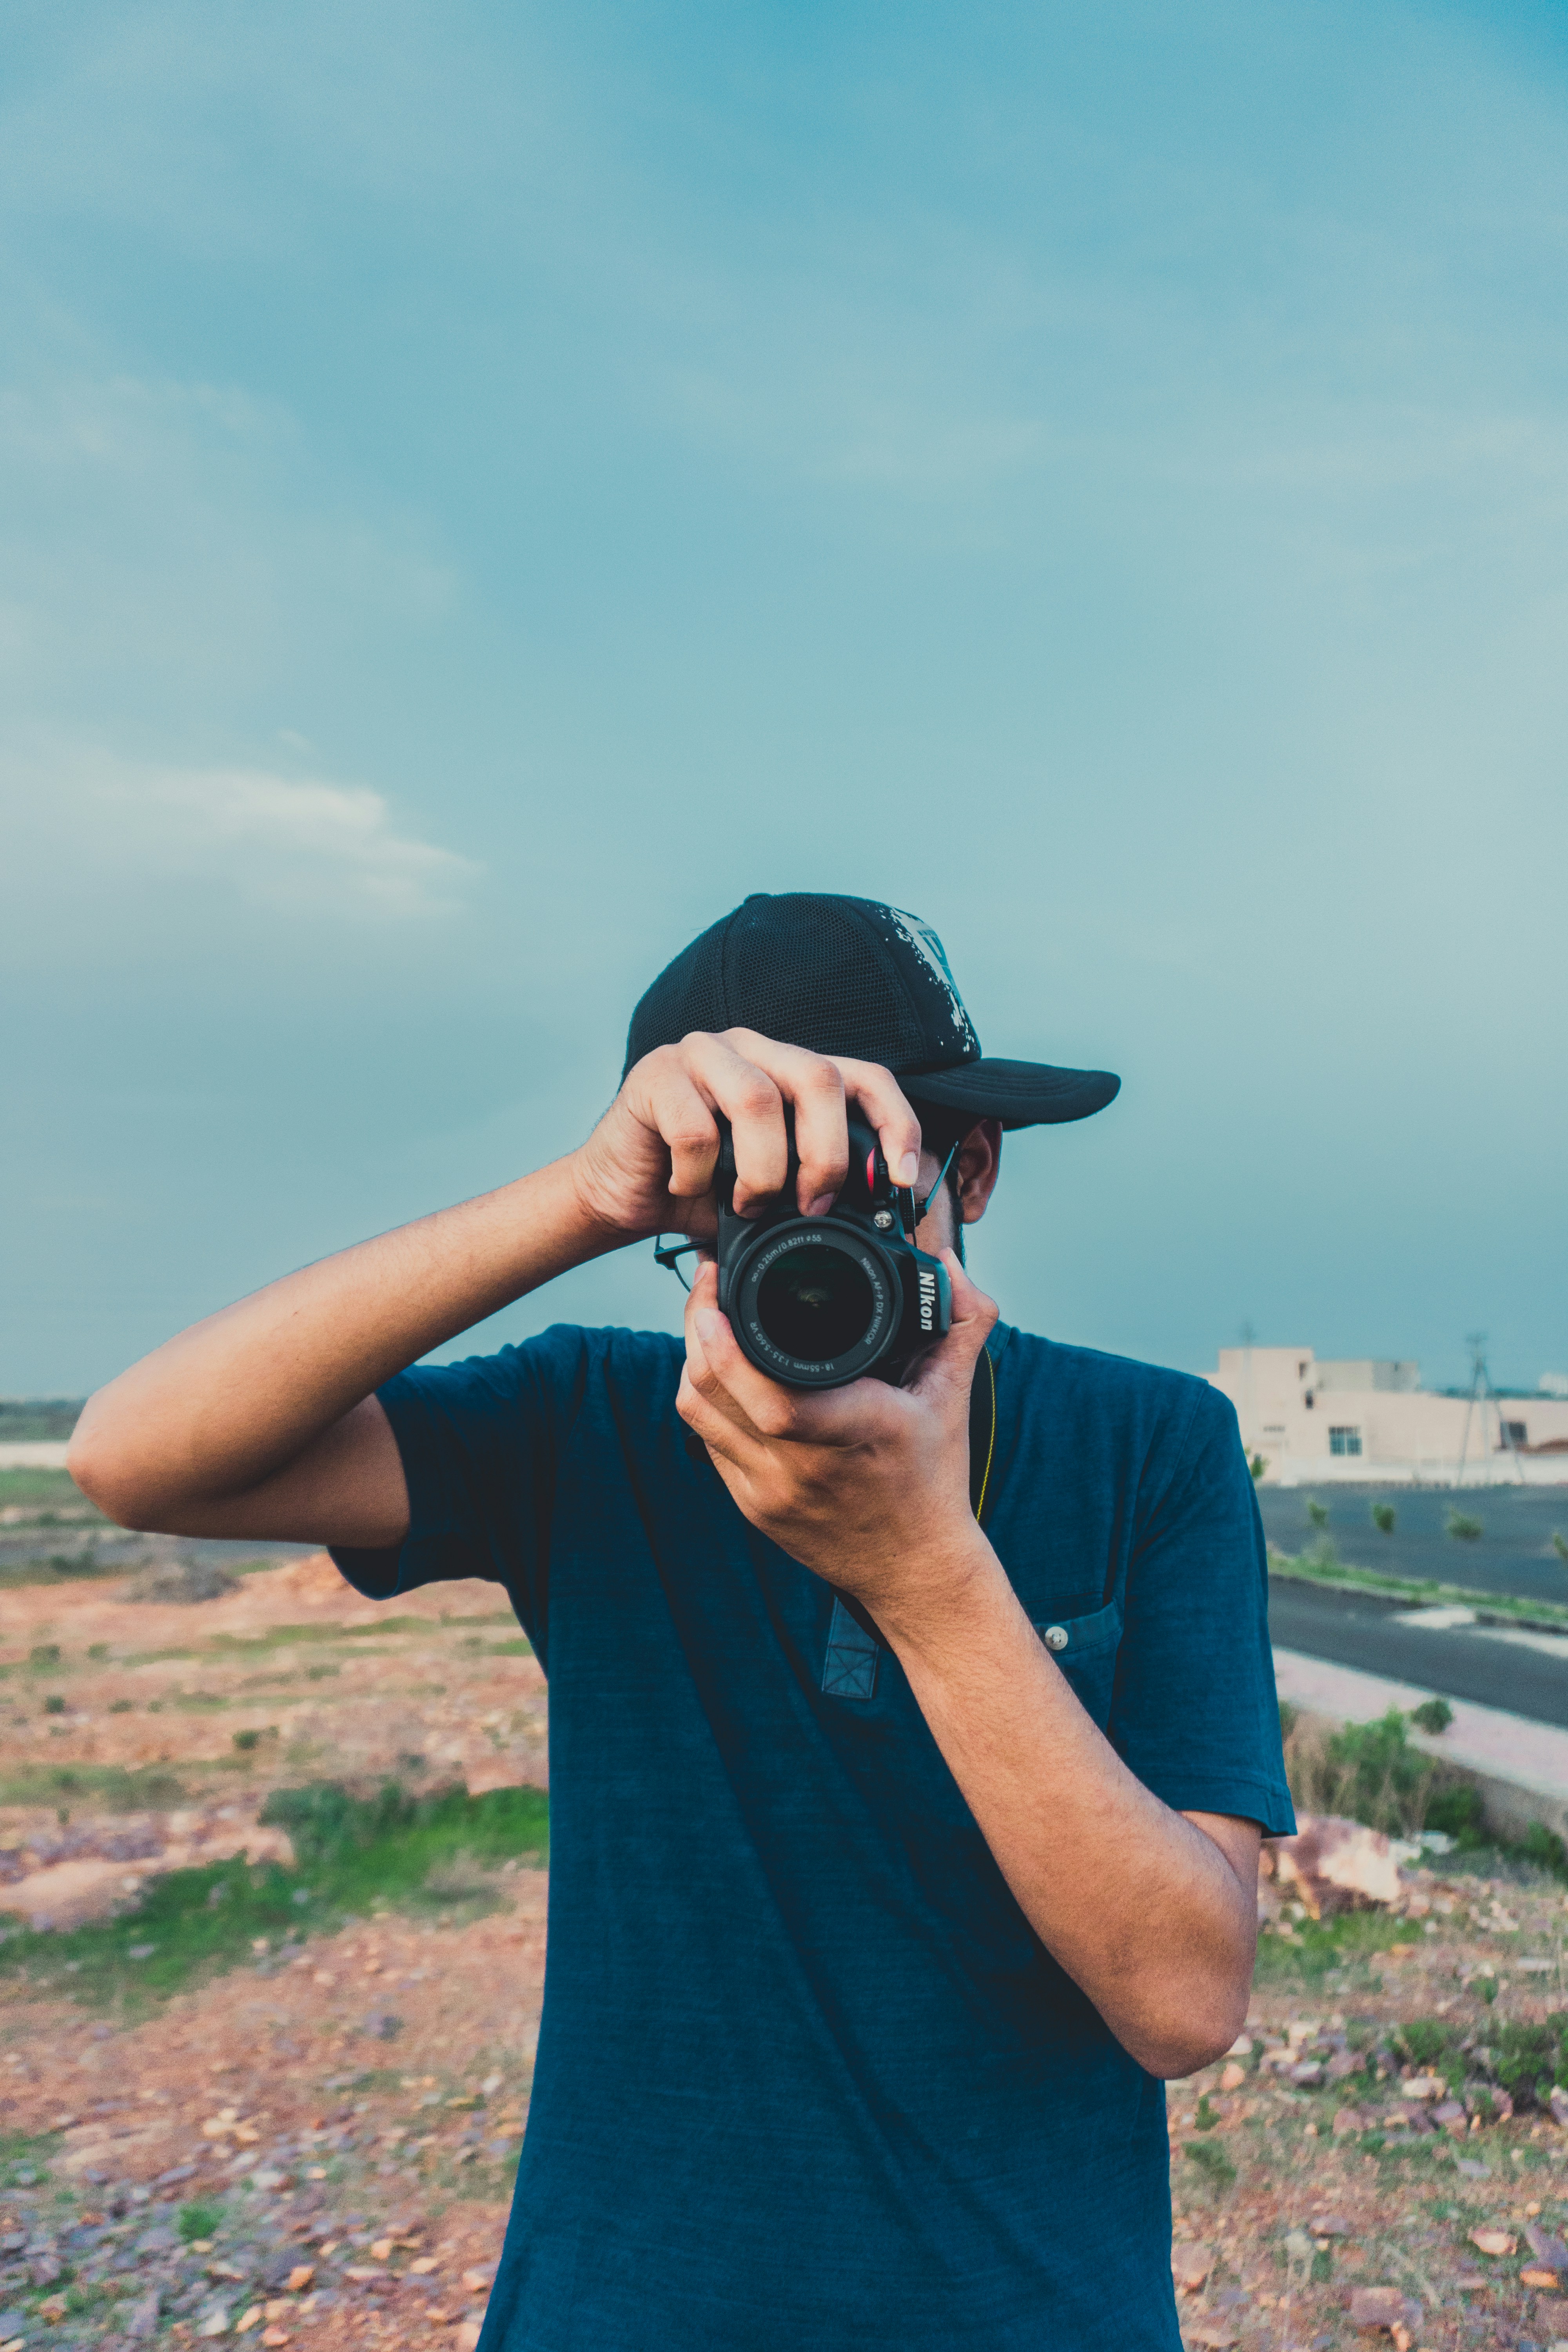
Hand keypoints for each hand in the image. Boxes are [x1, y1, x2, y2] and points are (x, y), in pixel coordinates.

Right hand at [569, 1029, 925, 1245]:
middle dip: (825, 1155)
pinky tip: (686, 1187)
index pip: (865, 1077)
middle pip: (817, 1079)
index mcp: (793, 1070)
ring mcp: (704, 1053)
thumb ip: (816, 1188)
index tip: (902, 1179)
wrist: (624, 1192)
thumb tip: (873, 1217)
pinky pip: (693, 1126)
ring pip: (757, 1100)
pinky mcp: (655, 1073)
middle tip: (811, 1205)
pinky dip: (697, 1173)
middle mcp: (754, 1049)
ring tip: (746, 1205)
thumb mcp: (775, 1192)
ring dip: (761, 1169)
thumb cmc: (704, 1189)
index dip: (895, 1122)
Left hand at [676, 1249, 1000, 1630]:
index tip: (719, 1290)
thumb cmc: (933, 1478)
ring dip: (691, 1361)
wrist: (915, 1569)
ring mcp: (768, 1491)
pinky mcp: (751, 1506)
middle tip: (707, 1287)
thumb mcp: (954, 1396)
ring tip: (705, 1322)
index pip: (774, 1398)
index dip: (727, 1344)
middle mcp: (801, 1467)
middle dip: (697, 1328)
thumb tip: (949, 1264)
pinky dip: (704, 1401)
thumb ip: (963, 1323)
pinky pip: (707, 1442)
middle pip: (713, 1393)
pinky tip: (714, 1373)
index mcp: (853, 1432)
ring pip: (697, 1414)